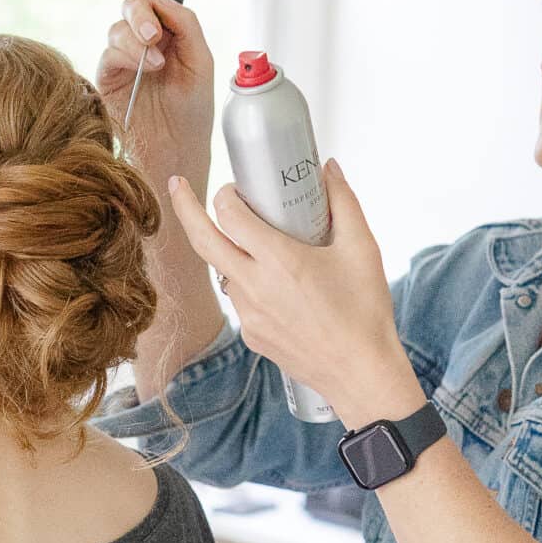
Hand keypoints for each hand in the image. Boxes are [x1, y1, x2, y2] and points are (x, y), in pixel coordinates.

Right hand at [97, 0, 214, 194]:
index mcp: (169, 29)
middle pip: (132, 4)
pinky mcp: (107, 77)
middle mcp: (144, 39)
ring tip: (156, 61)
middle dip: (142, 13)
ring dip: (136, 38)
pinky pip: (108, 53)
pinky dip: (126, 54)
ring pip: (118, 28)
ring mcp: (124, 58)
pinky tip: (146, 68)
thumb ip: (185, 24)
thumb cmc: (192, 108)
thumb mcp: (201, 61)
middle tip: (154, 33)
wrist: (177, 148)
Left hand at [165, 160, 420, 427]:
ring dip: (230, 251)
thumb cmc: (365, 312)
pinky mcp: (251, 336)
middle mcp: (254, 286)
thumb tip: (329, 169)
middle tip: (176, 184)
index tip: (235, 188)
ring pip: (223, 272)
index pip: (229, 214)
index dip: (227, 194)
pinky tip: (279, 285)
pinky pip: (240, 300)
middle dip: (184, 208)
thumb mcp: (362, 248)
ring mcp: (248, 315)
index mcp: (279, 260)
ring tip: (258, 243)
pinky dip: (249, 283)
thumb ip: (343, 202)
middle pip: (202, 240)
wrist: (360, 374)